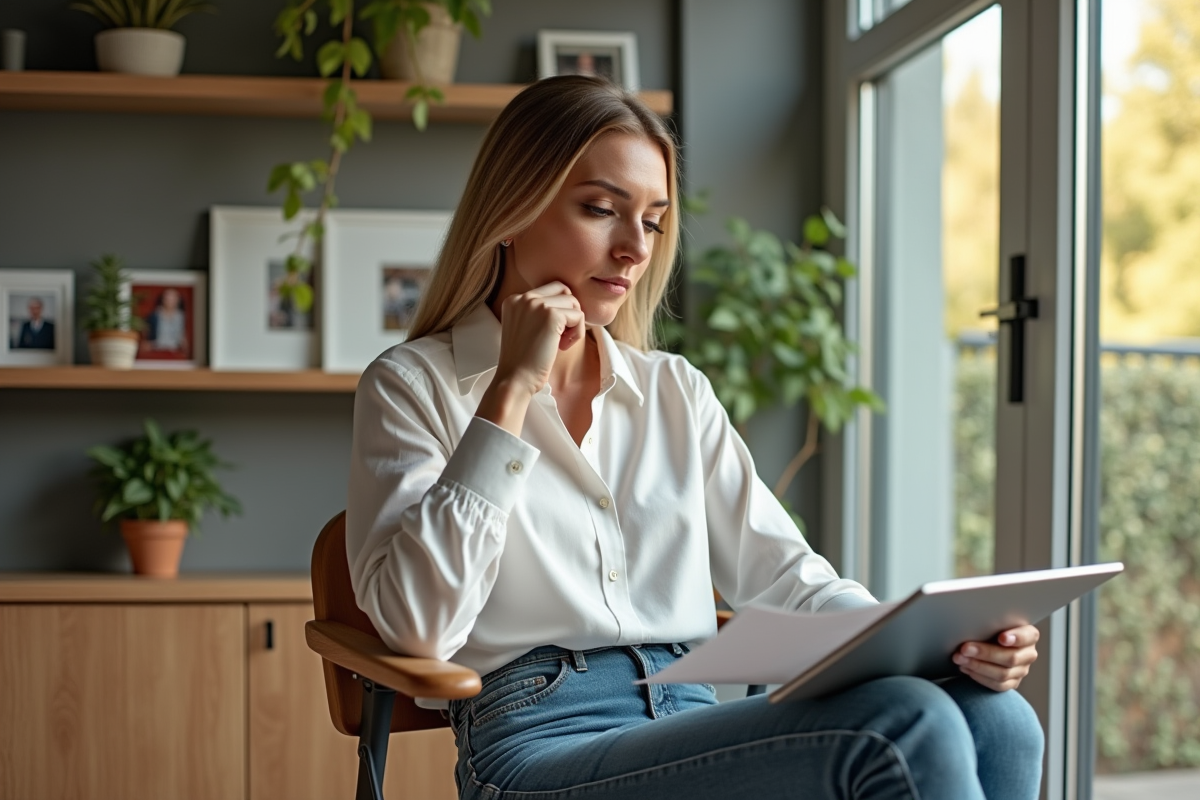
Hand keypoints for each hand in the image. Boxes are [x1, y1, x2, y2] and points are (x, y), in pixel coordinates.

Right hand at [494, 282, 584, 396]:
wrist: (515, 379)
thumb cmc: (523, 361)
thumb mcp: (525, 328)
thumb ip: (538, 313)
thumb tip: (571, 302)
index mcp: (514, 299)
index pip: (550, 290)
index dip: (559, 311)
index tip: (551, 334)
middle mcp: (523, 297)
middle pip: (563, 290)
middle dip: (569, 311)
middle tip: (561, 335)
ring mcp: (536, 304)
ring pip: (573, 302)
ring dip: (574, 324)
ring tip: (561, 343)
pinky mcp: (551, 315)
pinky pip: (579, 316)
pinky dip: (577, 333)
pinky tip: (562, 347)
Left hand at [953, 624, 1039, 691]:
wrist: (988, 642)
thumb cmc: (990, 627)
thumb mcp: (993, 621)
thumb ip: (991, 622)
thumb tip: (971, 621)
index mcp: (1029, 635)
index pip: (1027, 636)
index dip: (1016, 638)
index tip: (1001, 638)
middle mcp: (1028, 654)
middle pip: (1011, 658)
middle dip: (985, 653)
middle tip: (965, 648)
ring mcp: (1021, 670)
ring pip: (1002, 674)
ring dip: (977, 666)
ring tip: (960, 658)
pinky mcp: (1012, 683)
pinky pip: (997, 685)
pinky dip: (979, 677)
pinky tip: (966, 668)